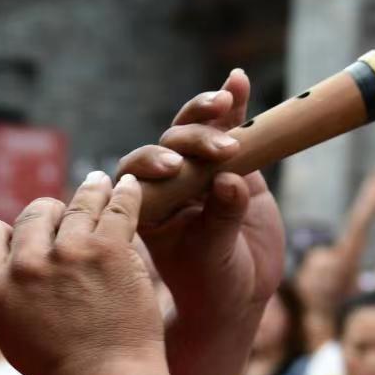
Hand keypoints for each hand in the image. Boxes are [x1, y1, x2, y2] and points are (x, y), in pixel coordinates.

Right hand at [0, 171, 161, 374]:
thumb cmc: (63, 369)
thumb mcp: (12, 336)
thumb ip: (6, 294)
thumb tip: (8, 262)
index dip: (5, 231)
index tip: (25, 236)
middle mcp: (26, 267)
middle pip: (33, 214)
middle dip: (50, 215)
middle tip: (67, 219)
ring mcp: (68, 254)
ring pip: (76, 205)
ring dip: (89, 192)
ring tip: (99, 185)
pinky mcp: (109, 250)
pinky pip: (116, 207)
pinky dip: (123, 193)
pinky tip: (125, 186)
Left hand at [117, 70, 284, 315]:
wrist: (240, 294)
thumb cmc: (212, 284)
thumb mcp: (212, 256)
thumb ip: (220, 219)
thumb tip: (231, 181)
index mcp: (145, 207)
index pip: (134, 173)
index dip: (150, 163)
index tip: (174, 169)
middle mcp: (168, 184)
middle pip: (168, 146)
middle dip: (192, 141)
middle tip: (221, 153)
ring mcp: (199, 171)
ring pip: (194, 131)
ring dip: (208, 114)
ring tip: (227, 103)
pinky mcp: (233, 164)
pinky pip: (230, 129)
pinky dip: (234, 105)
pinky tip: (238, 80)